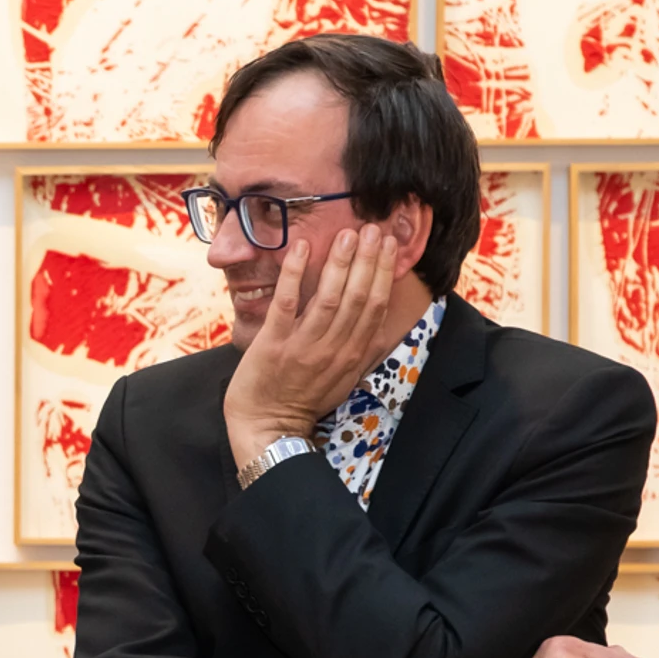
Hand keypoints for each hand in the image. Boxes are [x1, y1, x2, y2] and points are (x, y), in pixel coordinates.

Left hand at [223, 222, 397, 469]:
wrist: (268, 428)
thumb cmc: (303, 401)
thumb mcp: (343, 378)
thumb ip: (360, 350)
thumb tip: (379, 323)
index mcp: (352, 354)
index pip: (376, 306)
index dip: (384, 273)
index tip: (390, 245)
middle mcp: (334, 348)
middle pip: (359, 297)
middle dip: (368, 260)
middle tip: (373, 229)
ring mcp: (304, 346)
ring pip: (330, 298)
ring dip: (340, 263)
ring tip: (347, 234)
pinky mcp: (274, 344)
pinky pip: (287, 303)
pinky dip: (296, 274)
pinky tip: (301, 248)